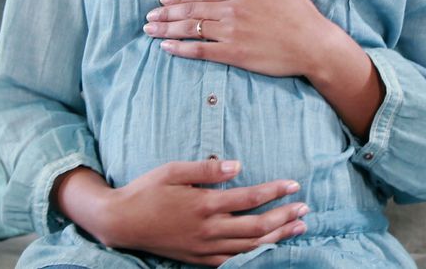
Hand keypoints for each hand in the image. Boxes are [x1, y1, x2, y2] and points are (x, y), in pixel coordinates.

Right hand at [98, 159, 308, 266]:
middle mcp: (208, 229)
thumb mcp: (172, 171)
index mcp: (204, 204)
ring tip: (298, 228)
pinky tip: (268, 250)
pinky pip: (232, 261)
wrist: (121, 222)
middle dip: (284, 217)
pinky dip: (254, 256)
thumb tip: (237, 165)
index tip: (293, 185)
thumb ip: (205, 168)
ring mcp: (204, 247)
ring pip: (249, 246)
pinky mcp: (198, 259)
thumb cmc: (146, 191)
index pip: (249, 198)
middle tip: (304, 208)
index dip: (274, 191)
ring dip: (277, 237)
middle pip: (256, 226)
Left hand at [144, 0, 340, 77]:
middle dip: (166, 12)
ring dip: (167, 28)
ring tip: (150, 29)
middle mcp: (232, 10)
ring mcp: (232, 32)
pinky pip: (201, 50)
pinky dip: (181, 48)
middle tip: (149, 16)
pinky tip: (166, 47)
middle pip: (191, 10)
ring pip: (191, 28)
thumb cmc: (301, 14)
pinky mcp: (234, 53)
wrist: (315, 45)